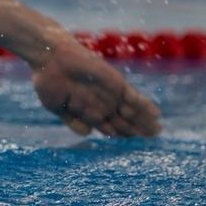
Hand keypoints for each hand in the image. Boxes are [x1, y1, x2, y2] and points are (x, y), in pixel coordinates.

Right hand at [30, 39, 161, 136]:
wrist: (49, 59)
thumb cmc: (48, 82)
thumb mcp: (57, 106)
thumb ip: (72, 121)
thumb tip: (88, 134)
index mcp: (88, 111)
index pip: (109, 126)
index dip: (121, 135)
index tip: (133, 146)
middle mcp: (101, 103)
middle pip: (124, 120)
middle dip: (137, 129)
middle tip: (152, 138)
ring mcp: (110, 93)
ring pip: (131, 110)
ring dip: (144, 120)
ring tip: (157, 130)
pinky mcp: (115, 82)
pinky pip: (133, 96)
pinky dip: (144, 105)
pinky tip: (155, 114)